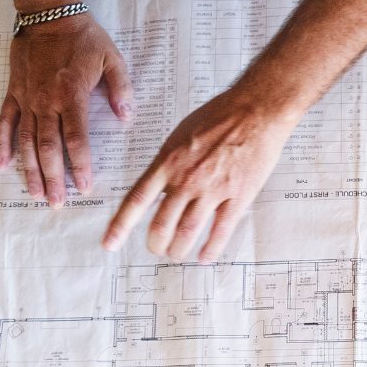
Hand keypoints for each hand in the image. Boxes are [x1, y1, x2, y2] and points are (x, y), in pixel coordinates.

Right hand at [0, 14, 132, 205]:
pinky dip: (1, 143)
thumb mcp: (113, 58)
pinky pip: (5, 121)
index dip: (80, 165)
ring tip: (35, 193)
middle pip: (48, 148)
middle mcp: (47, 101)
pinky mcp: (14, 92)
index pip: (76, 139)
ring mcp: (27, 98)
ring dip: (29, 169)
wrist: (47, 13)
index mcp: (72, 96)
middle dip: (53, 178)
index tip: (84, 186)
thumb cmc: (83, 37)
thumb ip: (121, 89)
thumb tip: (127, 117)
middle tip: (57, 202)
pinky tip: (1, 164)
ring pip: (25, 141)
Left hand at [100, 88, 299, 260]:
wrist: (256, 110)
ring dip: (180, 250)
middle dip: (155, 244)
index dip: (120, 226)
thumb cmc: (219, 116)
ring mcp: (213, 190)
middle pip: (161, 225)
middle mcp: (186, 179)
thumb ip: (168, 162)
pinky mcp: (238, 196)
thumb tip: (158, 186)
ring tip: (178, 255)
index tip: (110, 244)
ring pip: (188, 233)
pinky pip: (220, 232)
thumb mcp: (180, 134)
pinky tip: (205, 256)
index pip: (136, 201)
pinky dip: (211, 249)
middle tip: (156, 249)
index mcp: (168, 162)